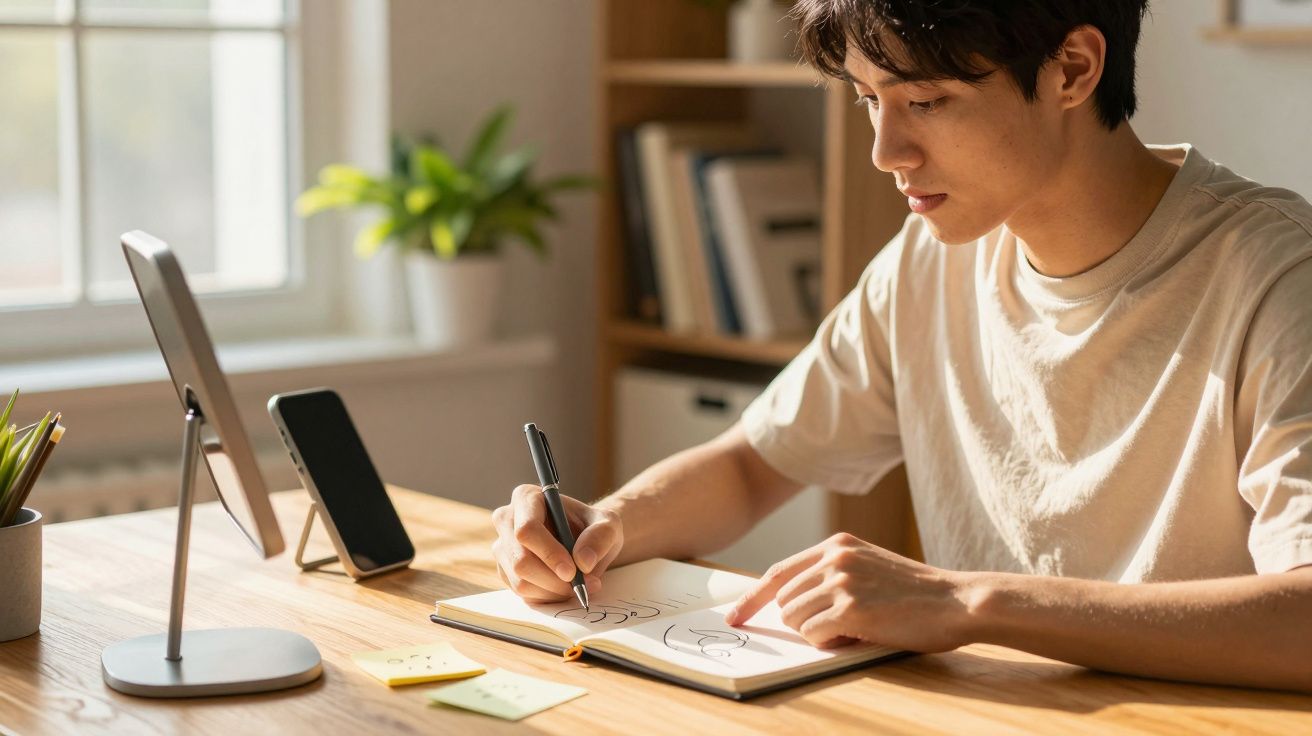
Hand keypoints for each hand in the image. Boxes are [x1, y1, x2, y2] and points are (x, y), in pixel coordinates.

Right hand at [491, 484, 623, 602]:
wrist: (586, 542)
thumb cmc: (594, 527)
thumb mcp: (609, 525)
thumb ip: (600, 537)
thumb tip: (583, 561)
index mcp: (526, 497)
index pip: (527, 529)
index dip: (549, 553)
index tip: (572, 571)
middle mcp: (507, 520)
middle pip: (520, 559)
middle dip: (553, 579)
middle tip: (582, 584)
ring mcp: (503, 547)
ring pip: (520, 581)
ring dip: (554, 591)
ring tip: (580, 585)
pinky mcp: (505, 571)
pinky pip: (523, 593)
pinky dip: (548, 596)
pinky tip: (565, 587)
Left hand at [723, 533, 971, 652]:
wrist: (956, 601)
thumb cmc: (915, 593)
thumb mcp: (868, 567)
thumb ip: (831, 575)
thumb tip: (787, 605)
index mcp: (837, 545)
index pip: (777, 572)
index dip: (751, 597)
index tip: (734, 615)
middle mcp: (834, 558)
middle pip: (783, 601)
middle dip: (802, 622)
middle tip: (839, 627)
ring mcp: (841, 581)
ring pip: (794, 619)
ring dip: (816, 633)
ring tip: (852, 629)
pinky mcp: (850, 608)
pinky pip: (813, 636)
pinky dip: (827, 644)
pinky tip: (856, 636)